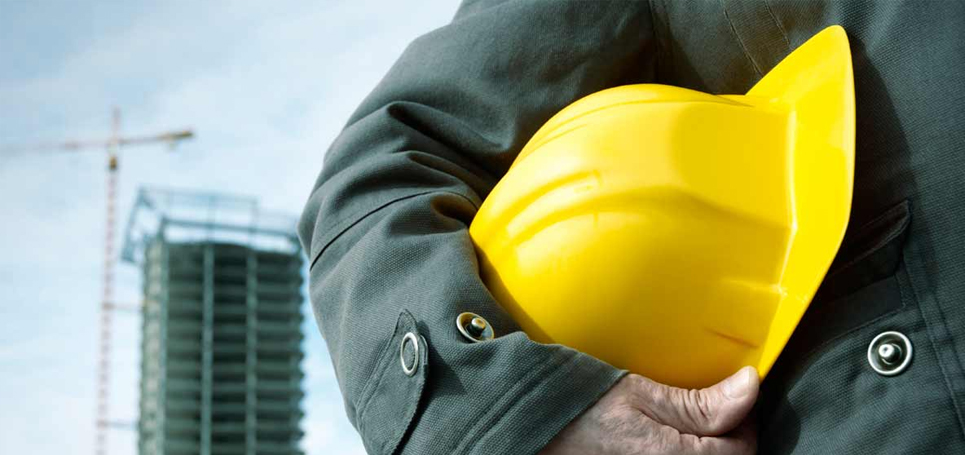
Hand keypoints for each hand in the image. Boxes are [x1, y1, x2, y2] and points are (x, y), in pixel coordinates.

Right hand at [540, 367, 758, 454]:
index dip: (742, 417)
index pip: (742, 448)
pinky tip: (667, 437)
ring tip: (685, 421)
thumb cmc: (580, 409)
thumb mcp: (640, 394)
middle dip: (725, 434)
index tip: (729, 394)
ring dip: (705, 444)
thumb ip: (700, 402)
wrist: (537, 430)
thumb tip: (749, 387)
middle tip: (708, 405)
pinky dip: (684, 450)